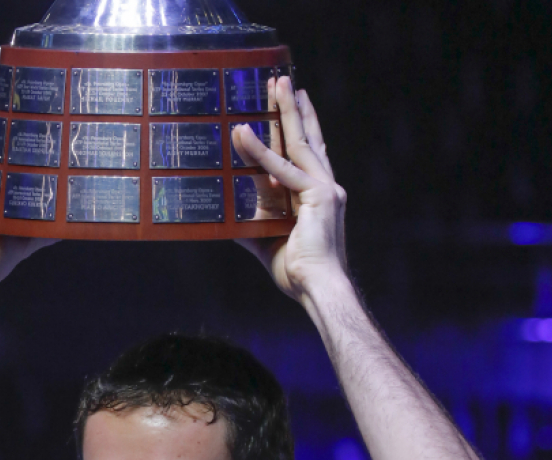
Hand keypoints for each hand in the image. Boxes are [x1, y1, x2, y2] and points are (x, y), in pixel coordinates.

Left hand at [231, 77, 347, 301]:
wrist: (315, 287)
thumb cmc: (296, 269)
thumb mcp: (265, 237)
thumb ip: (250, 221)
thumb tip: (225, 218)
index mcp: (317, 194)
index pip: (305, 153)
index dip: (298, 126)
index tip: (291, 101)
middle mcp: (325, 186)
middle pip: (307, 138)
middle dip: (294, 108)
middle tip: (283, 81)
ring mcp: (325, 188)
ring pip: (299, 143)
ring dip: (284, 112)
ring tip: (275, 85)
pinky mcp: (318, 195)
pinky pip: (281, 170)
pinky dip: (259, 153)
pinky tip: (242, 134)